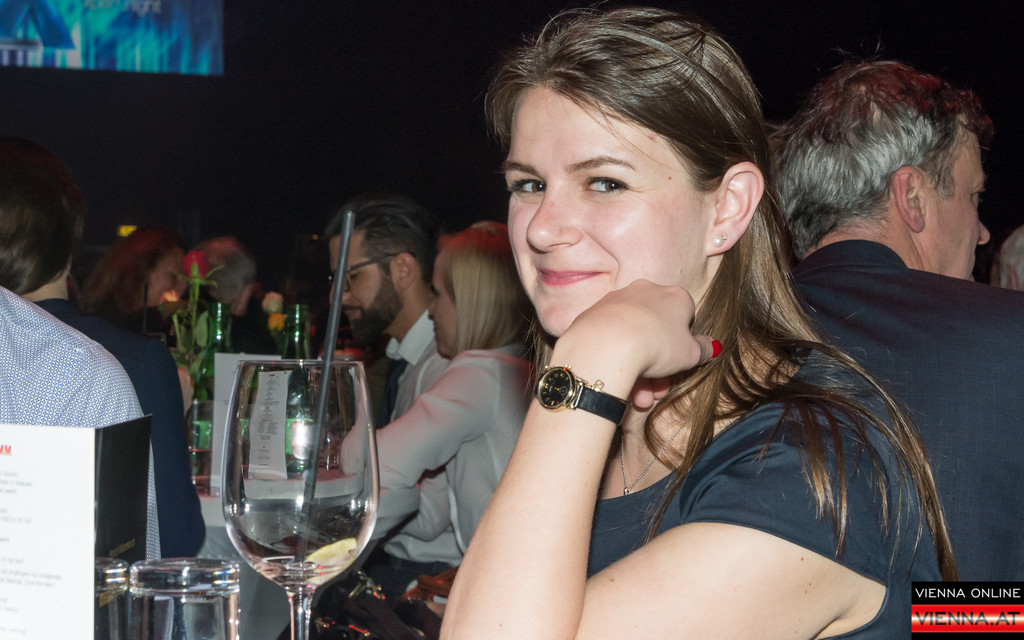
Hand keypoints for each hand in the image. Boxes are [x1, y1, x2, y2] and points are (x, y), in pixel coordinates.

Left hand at [554, 280, 718, 404]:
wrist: (608, 343)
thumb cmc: (657, 345)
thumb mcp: (690, 354)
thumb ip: (703, 349)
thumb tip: (712, 346)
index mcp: (675, 296)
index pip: (685, 318)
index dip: (683, 345)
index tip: (678, 364)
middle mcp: (646, 291)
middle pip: (657, 332)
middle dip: (659, 366)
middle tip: (657, 391)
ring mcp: (618, 300)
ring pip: (634, 338)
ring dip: (639, 370)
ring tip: (639, 397)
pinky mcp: (595, 313)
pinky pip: (612, 338)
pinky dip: (618, 359)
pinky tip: (620, 383)